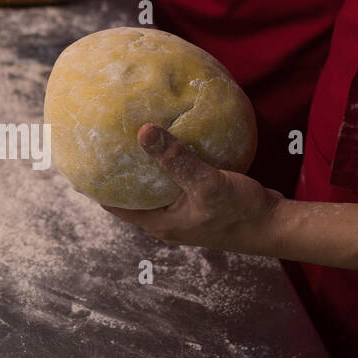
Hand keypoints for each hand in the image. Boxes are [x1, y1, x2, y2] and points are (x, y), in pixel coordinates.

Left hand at [104, 124, 282, 253]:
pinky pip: (176, 178)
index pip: (113, 204)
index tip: (81, 159)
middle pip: (131, 194)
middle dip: (118, 171)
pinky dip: (170, 161)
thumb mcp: (207, 183)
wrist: (276, 225)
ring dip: (145, 165)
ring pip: (154, 186)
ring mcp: (183, 210)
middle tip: (103, 139)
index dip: (95, 184)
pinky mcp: (200, 199)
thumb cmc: (241, 212)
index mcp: (160, 222)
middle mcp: (167, 219)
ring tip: (131, 134)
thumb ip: (176, 159)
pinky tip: (172, 138)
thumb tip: (142, 131)